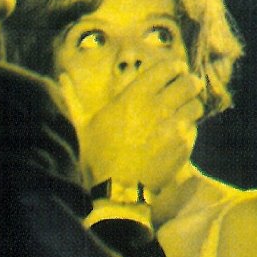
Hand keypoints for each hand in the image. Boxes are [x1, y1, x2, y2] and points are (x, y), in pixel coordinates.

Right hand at [64, 59, 203, 194]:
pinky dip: (190, 126)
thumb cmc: (99, 155)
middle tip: (189, 84)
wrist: (118, 190)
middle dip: (190, 82)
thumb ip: (75, 99)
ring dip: (192, 103)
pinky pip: (194, 128)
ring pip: (195, 105)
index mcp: (134, 97)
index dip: (174, 66)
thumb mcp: (84, 125)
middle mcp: (157, 107)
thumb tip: (61, 78)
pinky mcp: (184, 146)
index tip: (176, 68)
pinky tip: (182, 131)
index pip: (165, 70)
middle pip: (187, 84)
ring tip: (188, 107)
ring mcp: (174, 126)